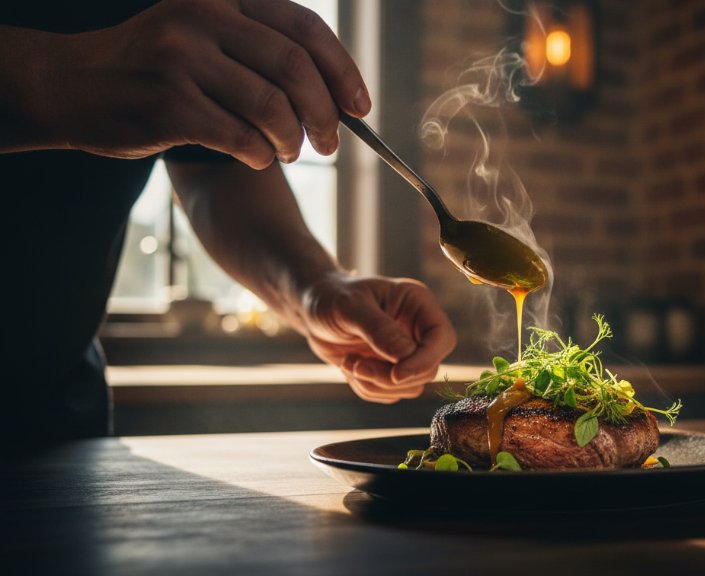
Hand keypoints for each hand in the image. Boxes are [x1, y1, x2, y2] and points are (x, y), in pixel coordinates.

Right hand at [44, 0, 365, 167]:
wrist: (72, 85)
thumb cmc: (154, 67)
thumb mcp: (205, 35)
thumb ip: (263, 51)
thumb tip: (339, 96)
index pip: (305, 27)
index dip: (342, 70)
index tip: (359, 106)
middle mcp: (201, 17)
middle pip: (296, 68)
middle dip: (326, 113)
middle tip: (332, 142)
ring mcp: (182, 58)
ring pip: (272, 107)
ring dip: (293, 139)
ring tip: (291, 151)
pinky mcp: (168, 104)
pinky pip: (242, 137)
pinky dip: (262, 154)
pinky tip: (259, 156)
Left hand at [300, 274, 456, 402]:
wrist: (314, 308)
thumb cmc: (330, 298)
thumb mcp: (349, 308)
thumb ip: (379, 330)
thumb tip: (406, 357)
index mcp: (418, 304)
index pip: (441, 337)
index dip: (424, 360)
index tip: (395, 375)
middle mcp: (418, 328)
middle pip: (428, 368)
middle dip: (389, 377)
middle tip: (355, 366)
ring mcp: (407, 351)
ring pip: (410, 386)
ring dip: (376, 384)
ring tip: (348, 363)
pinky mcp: (392, 369)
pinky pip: (391, 394)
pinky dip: (367, 388)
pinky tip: (349, 367)